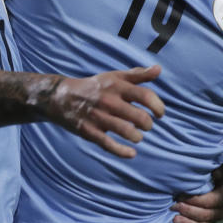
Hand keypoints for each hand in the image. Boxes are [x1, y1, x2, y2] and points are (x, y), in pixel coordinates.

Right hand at [44, 66, 164, 157]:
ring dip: (137, 137)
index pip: (145, 96)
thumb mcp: (115, 77)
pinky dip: (123, 151)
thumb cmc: (95, 87)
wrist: (62, 97)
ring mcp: (99, 117)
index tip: (160, 113)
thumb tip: (158, 69)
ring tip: (137, 136)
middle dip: (148, 124)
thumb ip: (137, 75)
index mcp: (117, 86)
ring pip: (126, 131)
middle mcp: (109, 101)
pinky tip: (131, 153)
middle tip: (147, 125)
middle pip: (139, 117)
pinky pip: (109, 145)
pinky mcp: (90, 131)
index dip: (158, 106)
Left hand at [172, 162, 222, 222]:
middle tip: (174, 206)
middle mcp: (220, 210)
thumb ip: (217, 170)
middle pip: (205, 215)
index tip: (179, 196)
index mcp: (222, 197)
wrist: (205, 186)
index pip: (210, 201)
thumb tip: (216, 171)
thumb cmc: (206, 176)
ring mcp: (213, 220)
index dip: (195, 200)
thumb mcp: (212, 170)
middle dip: (188, 211)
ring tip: (174, 219)